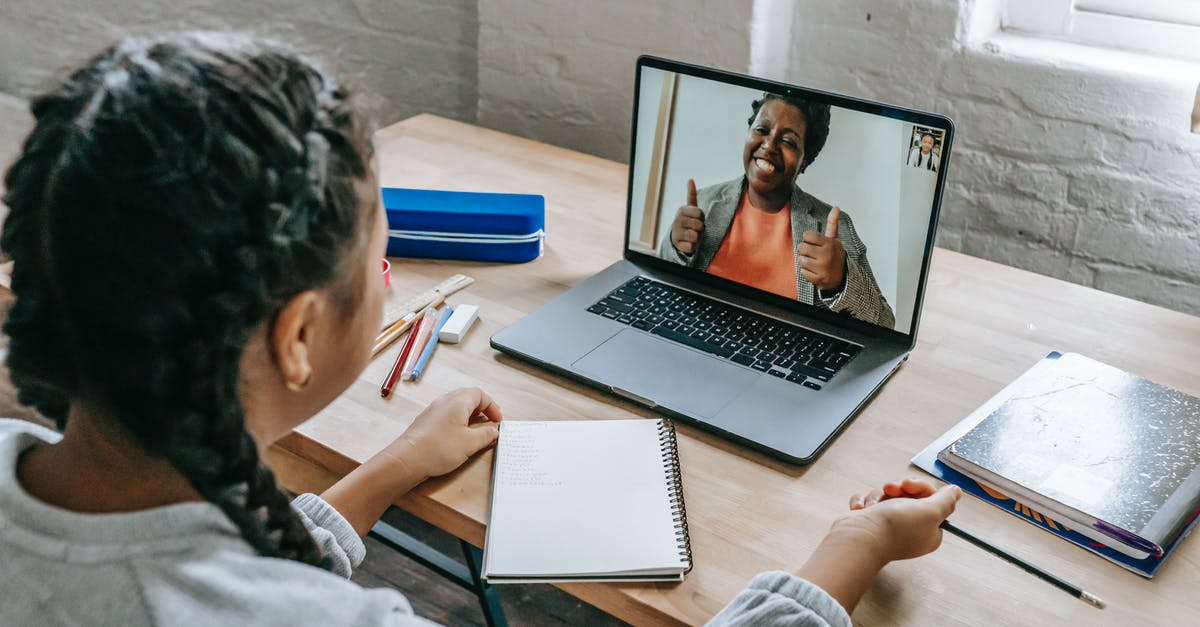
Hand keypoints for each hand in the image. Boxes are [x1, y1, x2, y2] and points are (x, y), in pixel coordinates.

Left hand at [318, 388, 500, 536]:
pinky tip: (458, 436)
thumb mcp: (470, 443)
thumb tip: (494, 431)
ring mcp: (433, 411)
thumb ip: (486, 435)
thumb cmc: (437, 449)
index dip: (492, 406)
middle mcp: (444, 402)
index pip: (480, 394)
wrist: (407, 460)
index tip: (498, 420)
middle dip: (482, 408)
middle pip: (467, 397)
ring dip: (469, 415)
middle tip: (489, 422)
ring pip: (456, 406)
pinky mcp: (426, 422)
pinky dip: (457, 421)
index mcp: (457, 402)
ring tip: (476, 430)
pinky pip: (446, 415)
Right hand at [669, 179, 704, 254]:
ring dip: (697, 238)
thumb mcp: (690, 208)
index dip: (702, 217)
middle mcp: (677, 220)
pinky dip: (693, 246)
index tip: (697, 218)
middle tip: (695, 228)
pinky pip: (692, 246)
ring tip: (692, 236)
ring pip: (696, 236)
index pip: (700, 213)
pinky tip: (687, 243)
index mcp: (682, 210)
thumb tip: (690, 179)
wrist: (678, 238)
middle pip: (699, 225)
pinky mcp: (677, 245)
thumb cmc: (688, 222)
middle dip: (701, 229)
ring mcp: (676, 232)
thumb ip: (691, 195)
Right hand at [795, 479, 959, 613]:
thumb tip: (956, 492)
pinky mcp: (870, 522)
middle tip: (891, 491)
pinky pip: (869, 502)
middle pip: (908, 495)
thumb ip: (946, 500)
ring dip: (878, 496)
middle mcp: (911, 529)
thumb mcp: (930, 511)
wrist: (860, 537)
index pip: (931, 500)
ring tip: (874, 506)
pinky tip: (862, 509)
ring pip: (887, 496)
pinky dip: (864, 503)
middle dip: (897, 489)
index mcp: (929, 530)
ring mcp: (889, 526)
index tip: (909, 486)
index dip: (920, 488)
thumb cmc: (894, 528)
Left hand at [798, 207, 846, 291]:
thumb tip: (836, 207)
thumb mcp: (834, 239)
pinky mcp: (818, 279)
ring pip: (801, 260)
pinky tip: (814, 271)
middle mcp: (826, 255)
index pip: (807, 235)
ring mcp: (822, 268)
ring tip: (813, 262)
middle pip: (801, 247)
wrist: (842, 277)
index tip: (814, 242)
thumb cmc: (835, 255)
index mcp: (830, 243)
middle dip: (805, 250)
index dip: (808, 238)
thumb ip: (832, 223)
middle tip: (813, 253)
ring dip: (805, 261)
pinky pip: (802, 272)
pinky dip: (806, 272)